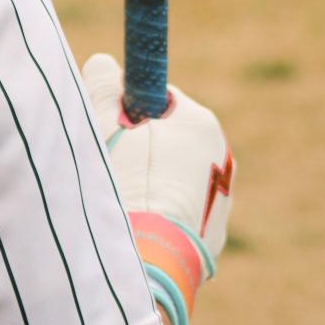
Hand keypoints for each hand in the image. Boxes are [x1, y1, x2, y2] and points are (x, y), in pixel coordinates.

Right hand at [83, 52, 234, 324]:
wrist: (151, 263)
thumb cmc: (126, 185)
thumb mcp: (105, 126)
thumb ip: (105, 88)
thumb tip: (105, 62)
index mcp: (200, 123)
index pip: (158, 99)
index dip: (126, 110)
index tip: (105, 126)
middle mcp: (219, 158)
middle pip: (167, 138)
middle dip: (136, 147)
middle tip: (107, 165)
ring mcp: (219, 201)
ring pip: (172, 177)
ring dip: (148, 182)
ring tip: (121, 203)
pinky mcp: (212, 239)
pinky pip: (179, 212)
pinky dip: (159, 214)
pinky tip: (138, 228)